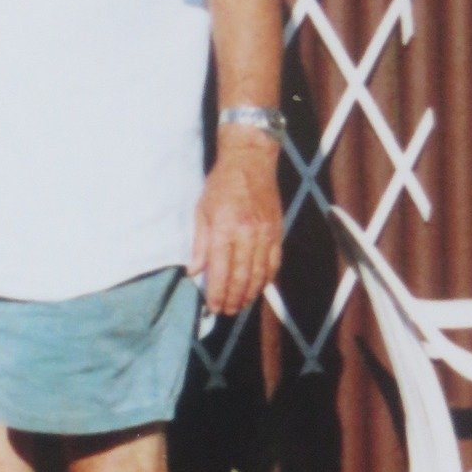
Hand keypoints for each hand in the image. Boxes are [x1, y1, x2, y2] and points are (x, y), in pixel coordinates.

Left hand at [189, 135, 282, 316]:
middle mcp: (247, 234)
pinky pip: (273, 263)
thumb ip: (199, 243)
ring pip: (259, 274)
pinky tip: (258, 288)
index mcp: (224, 228)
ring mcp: (265, 234)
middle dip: (233, 298)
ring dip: (249, 294)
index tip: (212, 306)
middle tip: (226, 311)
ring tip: (240, 305)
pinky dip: (266, 279)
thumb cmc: (221, 184)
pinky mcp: (277, 232)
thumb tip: (195, 271)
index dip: (217, 292)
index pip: (220, 270)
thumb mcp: (201, 210)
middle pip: (241, 276)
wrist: (250, 160)